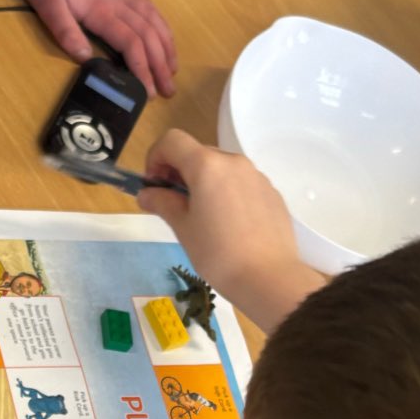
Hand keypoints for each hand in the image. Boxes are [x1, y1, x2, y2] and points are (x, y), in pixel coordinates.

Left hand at [19, 0, 176, 97]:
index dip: (142, 69)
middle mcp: (121, 4)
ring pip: (154, 22)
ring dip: (166, 47)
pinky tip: (166, 37)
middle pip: (149, 37)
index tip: (148, 92)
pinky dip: (162, 26)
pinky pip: (151, 8)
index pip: (131, 44)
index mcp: (103, 12)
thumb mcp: (49, 8)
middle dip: (160, 65)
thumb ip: (67, 32)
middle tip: (169, 90)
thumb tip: (85, 59)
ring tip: (173, 68)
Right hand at [137, 130, 325, 332]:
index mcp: (207, 165)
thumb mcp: (183, 228)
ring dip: (204, 182)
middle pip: (198, 153)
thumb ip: (163, 203)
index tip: (154, 185)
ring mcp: (257, 176)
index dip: (155, 157)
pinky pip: (241, 183)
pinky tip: (229, 225)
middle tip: (174, 203)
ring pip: (222, 168)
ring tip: (203, 217)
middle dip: (179, 172)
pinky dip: (227, 193)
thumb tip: (148, 194)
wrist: (269, 278)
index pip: (172, 140)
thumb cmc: (218, 254)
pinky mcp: (272, 193)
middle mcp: (234, 162)